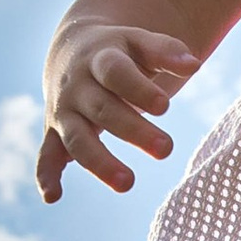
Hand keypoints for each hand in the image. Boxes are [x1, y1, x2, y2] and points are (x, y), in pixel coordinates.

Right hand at [37, 25, 199, 202]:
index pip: (116, 73)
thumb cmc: (120, 52)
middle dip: (133, 130)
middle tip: (166, 149)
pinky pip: (47, 155)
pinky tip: (52, 197)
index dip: (138, 90)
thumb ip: (166, 52)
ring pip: (77, 138)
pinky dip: (46, 175)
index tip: (164, 107)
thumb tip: (193, 66)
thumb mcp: (140, 43)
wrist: (72, 52)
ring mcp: (64, 112)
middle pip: (103, 109)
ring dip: (99, 162)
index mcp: (100, 59)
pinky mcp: (54, 134)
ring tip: (128, 183)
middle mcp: (77, 87)